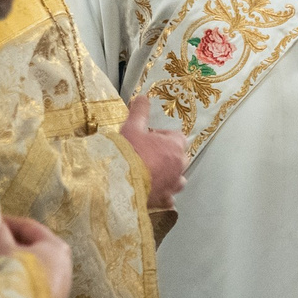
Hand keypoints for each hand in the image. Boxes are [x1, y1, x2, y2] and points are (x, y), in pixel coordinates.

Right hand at [0, 213, 73, 297]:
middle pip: (31, 248)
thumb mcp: (3, 252)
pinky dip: (13, 282)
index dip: (5, 222)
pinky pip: (29, 287)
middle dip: (6, 244)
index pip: (29, 227)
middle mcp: (64, 268)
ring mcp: (59, 291)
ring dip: (8, 266)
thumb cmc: (17, 282)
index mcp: (57, 248)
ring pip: (28, 270)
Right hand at [118, 94, 186, 209]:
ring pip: (176, 178)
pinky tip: (150, 192)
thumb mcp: (131, 127)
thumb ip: (140, 111)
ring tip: (147, 174)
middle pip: (178, 157)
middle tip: (144, 155)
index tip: (146, 138)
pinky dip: (162, 194)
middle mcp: (180, 165)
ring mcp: (174, 184)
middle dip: (165, 156)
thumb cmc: (128, 152)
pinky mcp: (165, 200)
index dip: (161, 137)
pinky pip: (169, 198)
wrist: (118, 182)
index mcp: (175, 146)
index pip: (177, 137)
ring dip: (167, 175)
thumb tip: (142, 97)